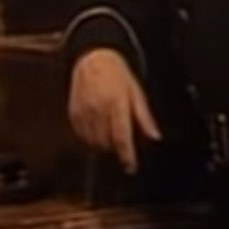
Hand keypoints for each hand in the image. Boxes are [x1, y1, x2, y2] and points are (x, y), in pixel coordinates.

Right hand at [67, 48, 160, 173]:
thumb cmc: (117, 76)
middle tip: (123, 143)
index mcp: (117, 104)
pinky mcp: (73, 114)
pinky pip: (81, 137)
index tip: (131, 168)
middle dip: (116, 150)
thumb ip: (144, 118)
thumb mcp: (136, 93)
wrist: (93, 59)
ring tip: (110, 135)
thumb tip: (155, 137)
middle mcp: (98, 109)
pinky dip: (90, 140)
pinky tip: (98, 130)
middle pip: (107, 144)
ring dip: (103, 146)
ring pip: (93, 144)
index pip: (122, 138)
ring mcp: (84, 112)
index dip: (127, 157)